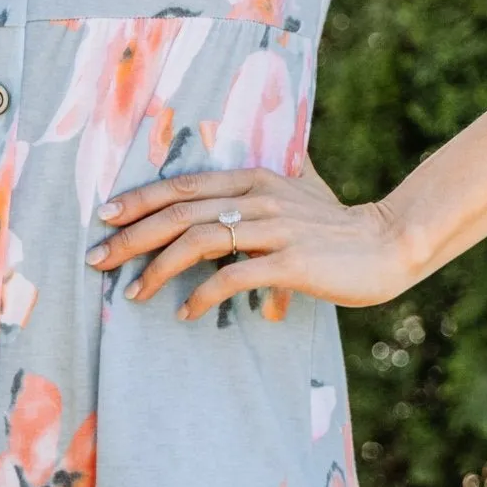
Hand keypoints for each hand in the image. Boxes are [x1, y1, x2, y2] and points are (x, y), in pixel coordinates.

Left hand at [85, 163, 413, 320]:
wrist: (390, 243)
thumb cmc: (341, 226)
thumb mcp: (302, 191)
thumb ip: (273, 181)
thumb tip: (256, 174)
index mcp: (253, 179)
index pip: (182, 185)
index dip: (139, 199)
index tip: (105, 217)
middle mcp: (257, 198)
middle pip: (178, 211)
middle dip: (130, 236)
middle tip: (97, 260)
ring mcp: (274, 229)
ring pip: (197, 240)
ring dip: (157, 268)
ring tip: (133, 292)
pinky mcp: (290, 262)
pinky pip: (232, 277)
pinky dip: (202, 296)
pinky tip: (185, 312)